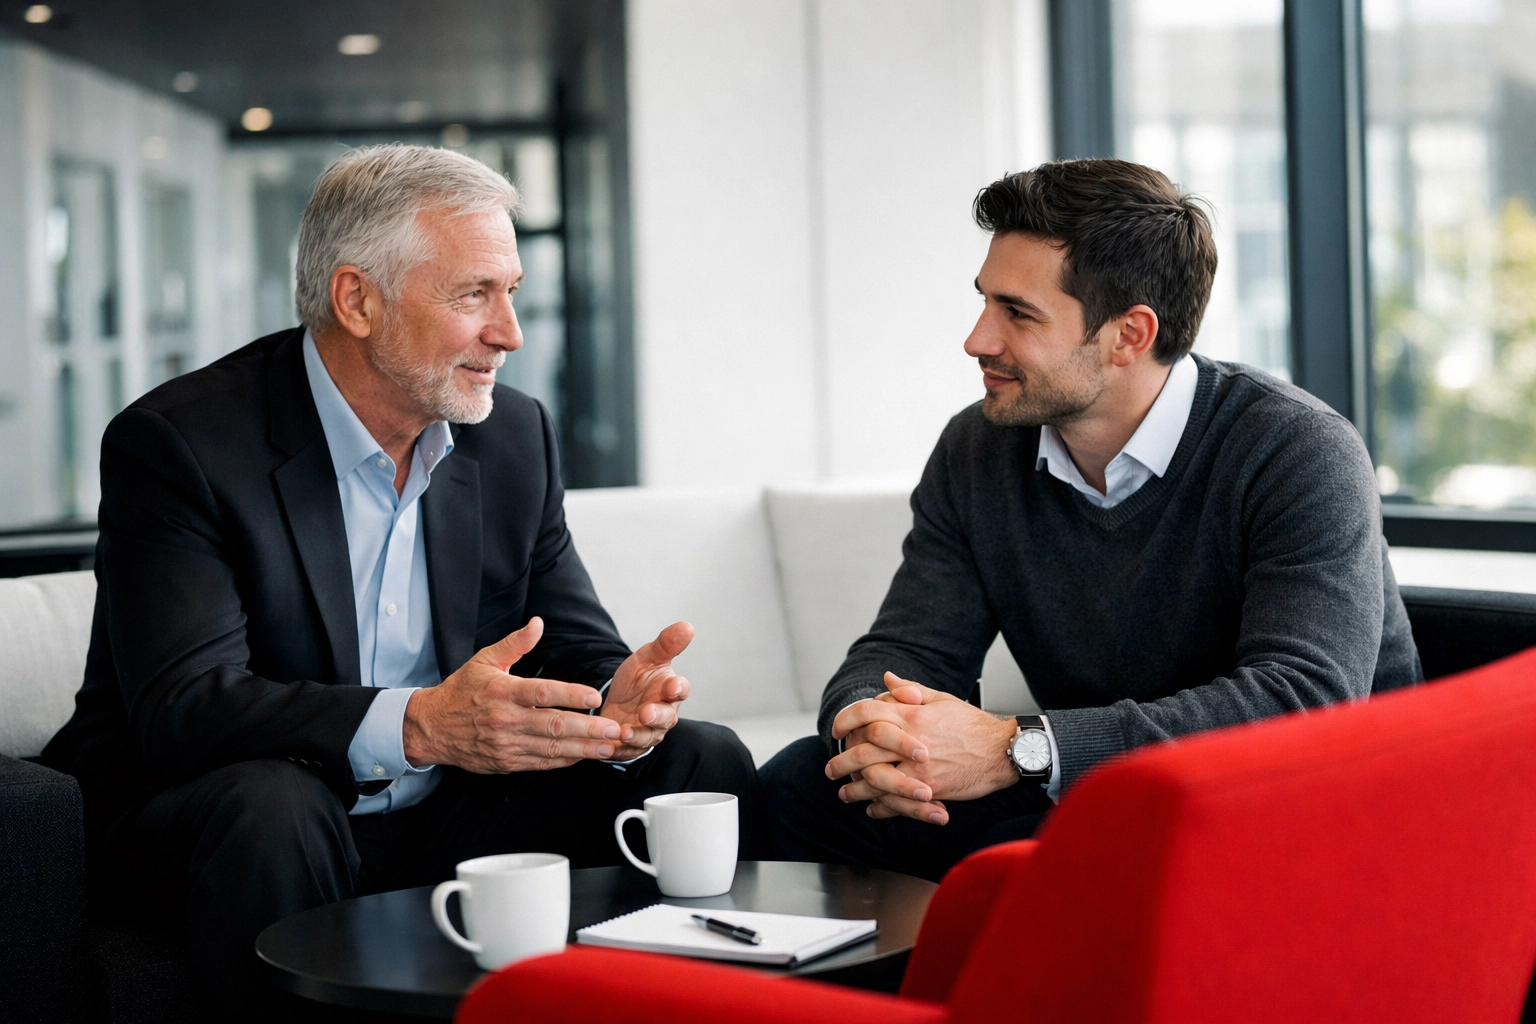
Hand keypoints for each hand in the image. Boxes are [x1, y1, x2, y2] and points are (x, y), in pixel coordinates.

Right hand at [402, 617, 624, 771]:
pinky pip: (541, 763)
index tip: (594, 697)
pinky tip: (584, 755)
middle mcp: (506, 719)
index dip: (571, 695)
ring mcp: (506, 743)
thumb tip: (538, 624)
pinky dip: (564, 760)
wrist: (430, 727)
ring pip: (551, 748)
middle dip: (588, 729)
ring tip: (609, 747)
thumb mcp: (484, 660)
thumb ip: (515, 643)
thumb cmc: (461, 691)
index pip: (542, 692)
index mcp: (503, 691)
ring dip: (583, 748)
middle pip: (553, 725)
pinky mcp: (506, 761)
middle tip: (615, 729)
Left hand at [600, 622, 693, 759]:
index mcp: (670, 690)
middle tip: (645, 713)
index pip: (681, 689)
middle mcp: (664, 713)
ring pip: (647, 737)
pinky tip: (608, 746)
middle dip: (656, 717)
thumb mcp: (647, 658)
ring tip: (624, 731)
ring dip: (637, 736)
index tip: (672, 686)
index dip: (678, 688)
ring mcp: (648, 731)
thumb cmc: (638, 680)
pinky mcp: (631, 746)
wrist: (617, 701)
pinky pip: (627, 751)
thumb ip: (666, 644)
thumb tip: (687, 626)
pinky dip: (619, 750)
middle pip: (666, 718)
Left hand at [825, 672, 1018, 824]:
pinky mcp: (931, 790)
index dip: (846, 720)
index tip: (836, 731)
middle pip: (863, 751)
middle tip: (831, 769)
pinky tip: (872, 808)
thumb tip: (886, 679)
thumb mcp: (942, 699)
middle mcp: (911, 741)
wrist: (1003, 750)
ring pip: (875, 780)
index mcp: (912, 715)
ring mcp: (920, 768)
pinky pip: (897, 802)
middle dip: (841, 761)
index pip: (866, 713)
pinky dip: (881, 807)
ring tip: (845, 793)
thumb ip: (910, 691)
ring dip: (855, 789)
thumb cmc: (973, 723)